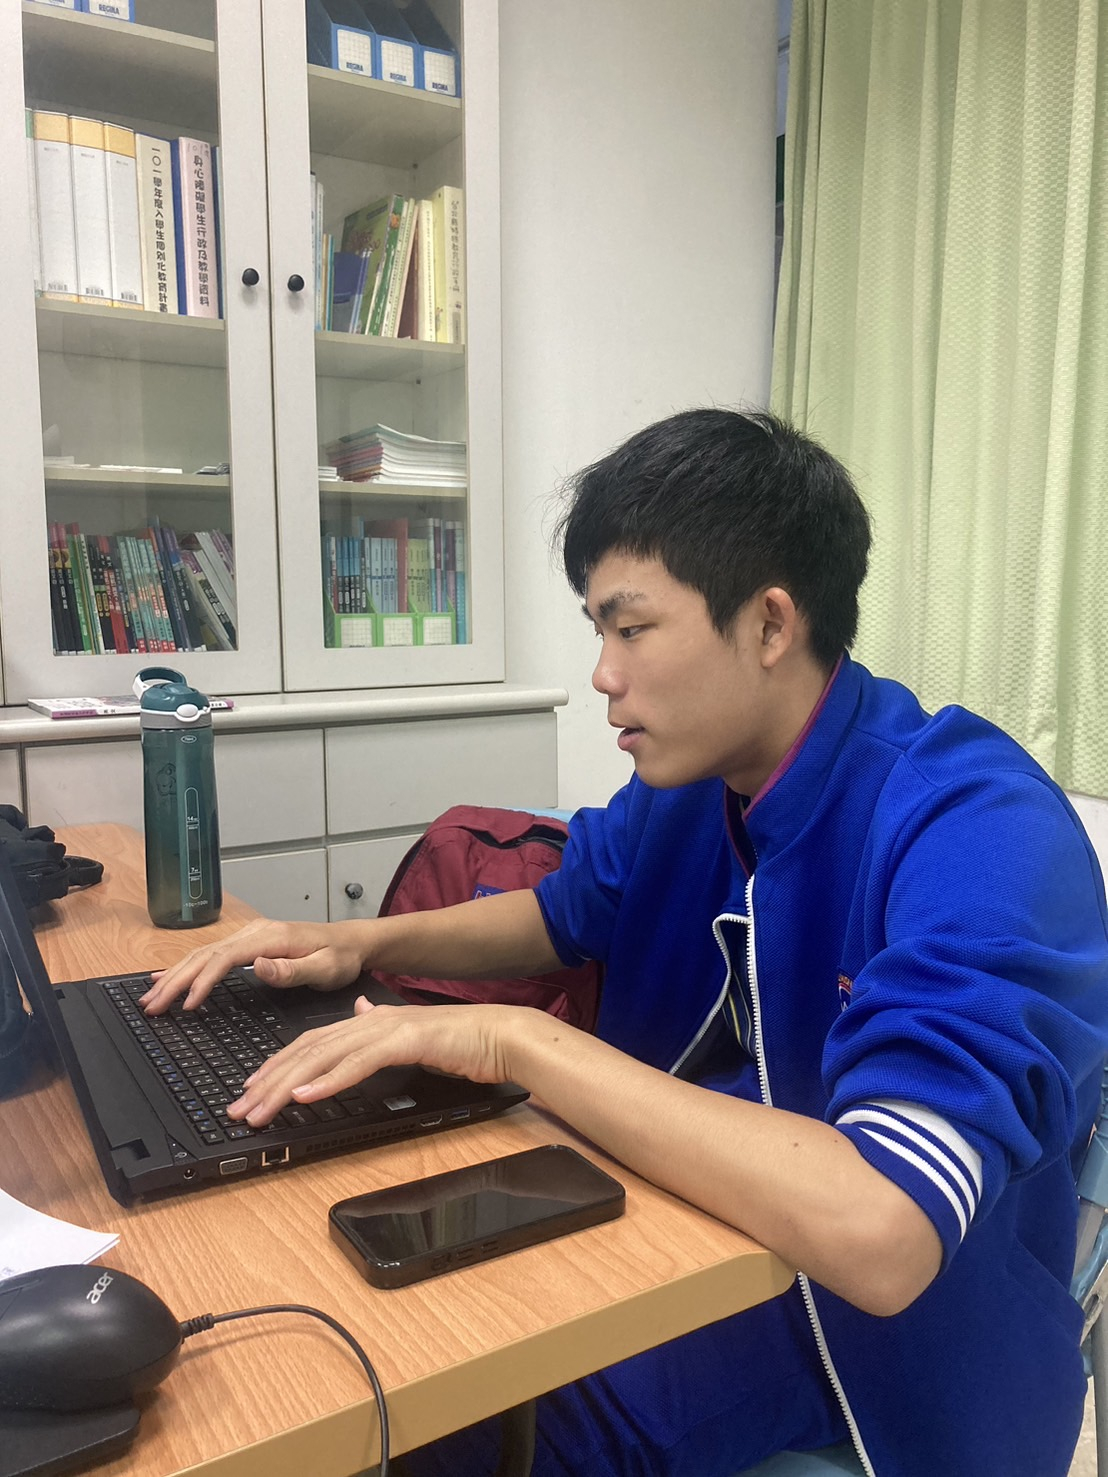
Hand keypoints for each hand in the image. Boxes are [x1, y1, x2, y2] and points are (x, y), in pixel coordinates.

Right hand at [139, 918, 366, 1013]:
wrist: (351, 942)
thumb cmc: (340, 958)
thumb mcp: (324, 969)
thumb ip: (291, 971)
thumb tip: (258, 967)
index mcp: (270, 938)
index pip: (225, 959)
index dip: (202, 982)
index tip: (185, 1005)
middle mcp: (255, 932)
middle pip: (205, 955)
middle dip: (175, 981)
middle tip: (151, 1006)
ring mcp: (250, 936)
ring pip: (202, 954)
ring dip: (175, 976)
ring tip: (150, 997)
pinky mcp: (248, 943)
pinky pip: (210, 955)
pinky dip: (187, 967)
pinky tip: (167, 977)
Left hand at [228, 998, 521, 1126]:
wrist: (499, 1035)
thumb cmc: (459, 1043)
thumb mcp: (408, 1035)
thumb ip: (380, 1027)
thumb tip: (360, 1011)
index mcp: (367, 1021)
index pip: (309, 1043)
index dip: (275, 1066)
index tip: (249, 1091)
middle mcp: (369, 1021)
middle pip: (306, 1049)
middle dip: (268, 1081)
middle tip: (239, 1109)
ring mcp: (386, 1029)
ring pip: (324, 1056)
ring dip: (287, 1085)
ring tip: (261, 1108)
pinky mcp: (405, 1041)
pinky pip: (358, 1063)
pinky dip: (328, 1080)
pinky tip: (305, 1096)